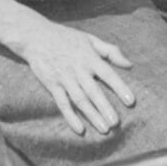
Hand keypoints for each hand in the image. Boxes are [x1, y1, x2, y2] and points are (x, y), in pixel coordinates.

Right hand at [12, 16, 133, 135]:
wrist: (35, 36)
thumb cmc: (66, 38)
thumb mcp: (90, 39)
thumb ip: (111, 51)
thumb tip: (130, 65)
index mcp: (89, 57)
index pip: (108, 74)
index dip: (120, 87)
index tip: (131, 101)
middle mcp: (78, 69)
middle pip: (93, 91)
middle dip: (105, 108)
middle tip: (116, 123)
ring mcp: (64, 78)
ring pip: (79, 100)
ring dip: (92, 115)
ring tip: (104, 129)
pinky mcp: (52, 85)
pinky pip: (62, 103)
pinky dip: (70, 116)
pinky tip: (80, 129)